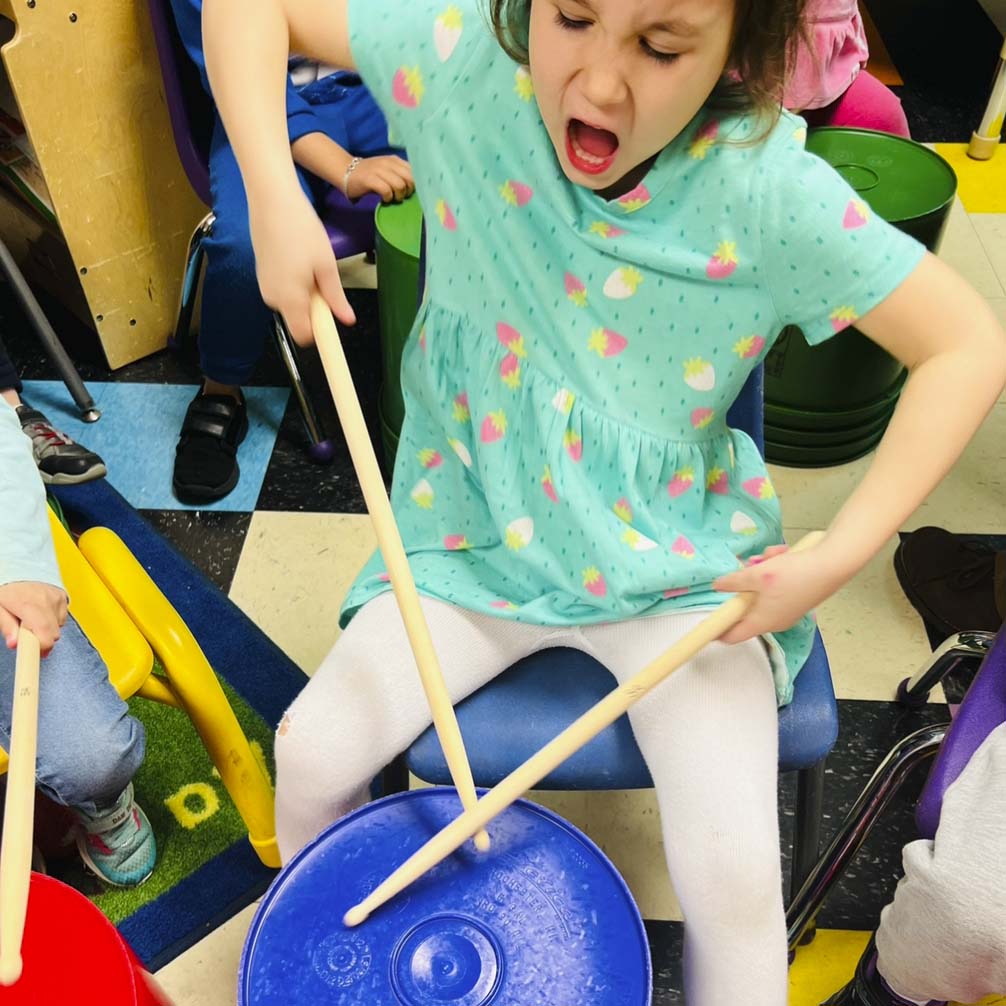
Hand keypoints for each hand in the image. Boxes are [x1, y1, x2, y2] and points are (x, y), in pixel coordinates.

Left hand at [0, 581, 68, 654]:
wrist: (17, 567)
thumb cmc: (5, 588)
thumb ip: (6, 626)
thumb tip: (15, 644)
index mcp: (29, 605)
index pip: (44, 635)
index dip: (41, 648)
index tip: (35, 657)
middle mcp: (46, 601)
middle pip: (53, 635)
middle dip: (40, 640)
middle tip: (26, 636)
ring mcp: (57, 598)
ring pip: (58, 627)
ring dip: (45, 628)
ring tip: (31, 619)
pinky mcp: (63, 596)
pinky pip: (61, 617)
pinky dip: (51, 619)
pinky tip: (40, 612)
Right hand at [248, 187, 355, 345]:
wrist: (271, 199)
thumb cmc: (301, 229)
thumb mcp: (326, 265)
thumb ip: (335, 297)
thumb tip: (347, 320)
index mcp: (289, 299)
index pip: (304, 337)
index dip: (320, 336)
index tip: (334, 331)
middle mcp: (273, 298)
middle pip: (299, 320)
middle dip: (314, 310)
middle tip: (323, 280)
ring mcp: (265, 287)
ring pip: (292, 305)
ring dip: (305, 295)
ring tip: (310, 264)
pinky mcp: (262, 275)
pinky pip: (283, 291)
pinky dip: (294, 284)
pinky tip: (297, 259)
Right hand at [345, 155, 413, 202]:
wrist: (346, 171)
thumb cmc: (370, 174)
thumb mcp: (387, 170)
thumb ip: (400, 175)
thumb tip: (415, 187)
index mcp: (394, 160)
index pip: (414, 171)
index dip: (416, 184)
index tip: (410, 191)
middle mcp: (388, 162)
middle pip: (409, 179)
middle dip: (408, 191)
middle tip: (400, 196)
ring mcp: (379, 170)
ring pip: (399, 185)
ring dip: (398, 196)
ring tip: (392, 198)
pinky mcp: (370, 179)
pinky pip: (386, 190)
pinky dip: (388, 198)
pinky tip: (384, 199)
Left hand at [712, 542, 845, 644]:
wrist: (833, 565)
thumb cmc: (793, 574)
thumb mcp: (757, 575)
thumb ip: (734, 582)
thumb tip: (717, 586)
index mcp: (762, 622)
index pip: (734, 636)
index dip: (718, 631)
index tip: (706, 624)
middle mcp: (775, 621)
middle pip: (747, 606)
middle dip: (746, 583)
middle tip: (751, 564)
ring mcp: (788, 610)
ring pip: (762, 590)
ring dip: (762, 571)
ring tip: (772, 556)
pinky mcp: (798, 598)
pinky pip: (777, 585)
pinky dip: (776, 570)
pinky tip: (783, 555)